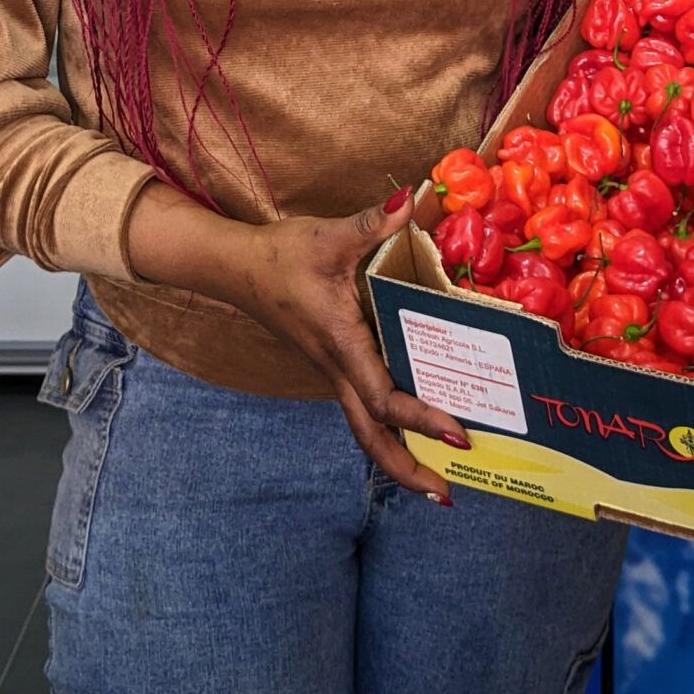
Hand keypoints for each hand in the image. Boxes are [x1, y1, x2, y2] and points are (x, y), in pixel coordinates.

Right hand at [128, 183, 469, 501]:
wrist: (236, 268)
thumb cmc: (281, 255)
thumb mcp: (328, 236)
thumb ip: (371, 223)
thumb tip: (408, 198)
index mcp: (341, 346)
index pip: (384, 396)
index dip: (421, 418)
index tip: (457, 435)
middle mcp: (337, 369)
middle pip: (372, 438)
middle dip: (408, 471)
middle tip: (448, 496)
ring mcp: (333, 371)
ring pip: (366, 429)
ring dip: (399, 458)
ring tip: (437, 480)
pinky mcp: (332, 364)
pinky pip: (364, 407)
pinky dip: (390, 428)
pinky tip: (414, 426)